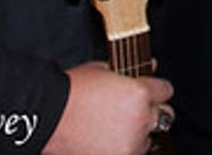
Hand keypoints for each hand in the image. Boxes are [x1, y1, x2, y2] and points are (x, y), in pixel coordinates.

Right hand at [44, 62, 172, 154]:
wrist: (46, 117)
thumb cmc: (71, 91)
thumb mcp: (102, 70)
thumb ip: (131, 71)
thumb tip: (152, 65)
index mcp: (139, 93)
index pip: (166, 91)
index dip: (156, 90)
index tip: (150, 92)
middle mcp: (141, 118)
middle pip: (166, 116)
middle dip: (153, 112)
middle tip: (135, 111)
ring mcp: (131, 142)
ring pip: (148, 139)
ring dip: (138, 133)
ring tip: (114, 128)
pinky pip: (131, 153)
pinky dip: (123, 148)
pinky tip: (106, 141)